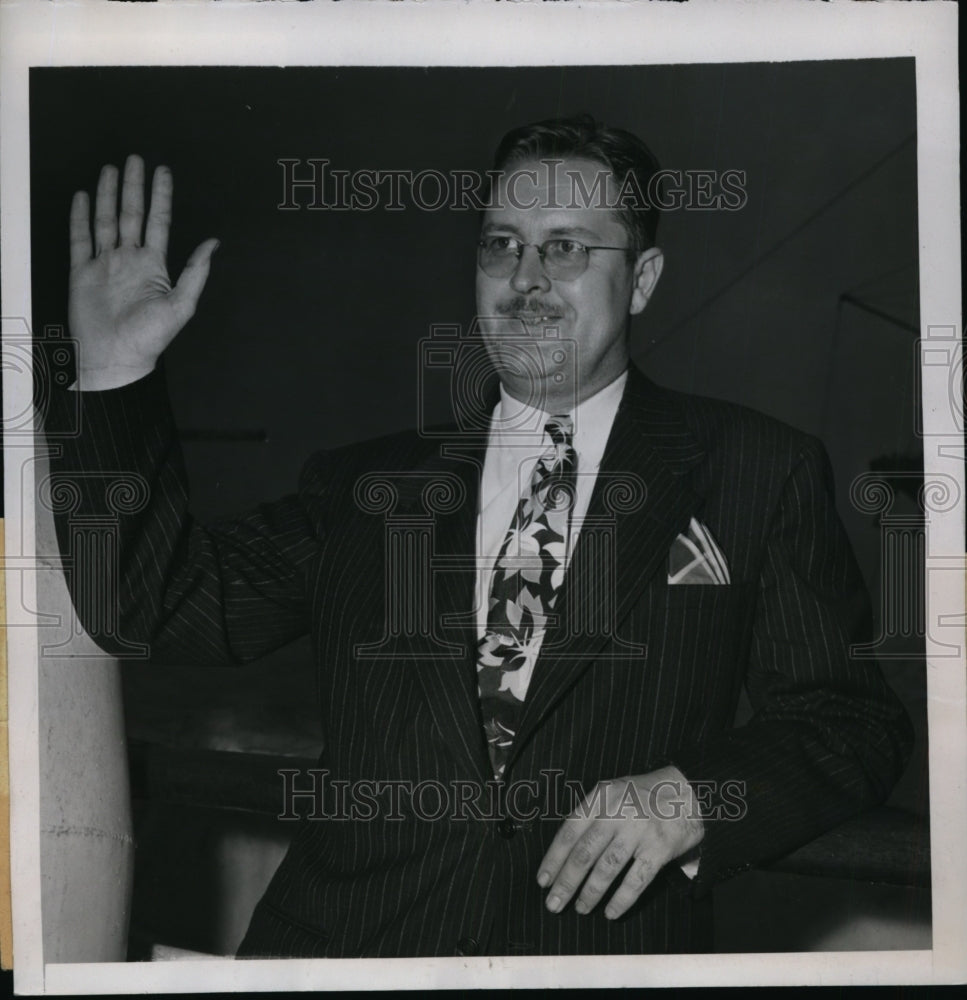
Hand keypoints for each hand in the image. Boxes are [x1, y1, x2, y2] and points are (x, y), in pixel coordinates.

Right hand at [68, 154, 218, 389]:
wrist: (114, 358)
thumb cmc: (148, 339)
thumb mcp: (181, 305)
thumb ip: (196, 272)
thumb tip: (214, 244)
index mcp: (153, 266)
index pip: (159, 222)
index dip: (161, 196)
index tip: (163, 172)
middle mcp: (129, 260)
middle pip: (132, 214)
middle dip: (134, 186)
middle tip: (135, 159)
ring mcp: (105, 265)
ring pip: (106, 220)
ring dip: (108, 194)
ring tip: (110, 170)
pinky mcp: (82, 273)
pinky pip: (80, 239)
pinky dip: (80, 217)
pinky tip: (82, 197)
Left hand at [537, 766, 703, 919]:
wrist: (687, 790)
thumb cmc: (643, 795)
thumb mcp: (613, 791)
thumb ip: (591, 814)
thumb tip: (565, 854)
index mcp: (601, 797)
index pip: (569, 831)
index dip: (554, 858)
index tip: (543, 880)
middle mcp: (617, 812)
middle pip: (584, 853)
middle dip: (566, 882)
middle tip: (553, 903)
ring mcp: (639, 830)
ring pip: (607, 868)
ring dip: (590, 893)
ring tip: (580, 908)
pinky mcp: (659, 848)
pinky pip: (636, 880)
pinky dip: (621, 900)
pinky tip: (611, 912)